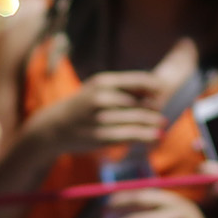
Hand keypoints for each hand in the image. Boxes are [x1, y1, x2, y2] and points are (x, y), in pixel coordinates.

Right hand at [27, 71, 167, 154]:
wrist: (54, 127)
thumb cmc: (83, 105)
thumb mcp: (98, 88)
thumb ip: (124, 87)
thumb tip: (157, 90)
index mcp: (103, 82)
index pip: (140, 81)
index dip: (156, 87)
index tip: (161, 93)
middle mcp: (102, 98)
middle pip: (141, 102)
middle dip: (154, 108)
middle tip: (160, 113)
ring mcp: (101, 118)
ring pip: (138, 119)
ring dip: (154, 123)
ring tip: (163, 124)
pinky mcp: (101, 137)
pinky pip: (130, 135)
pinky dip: (147, 136)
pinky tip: (157, 136)